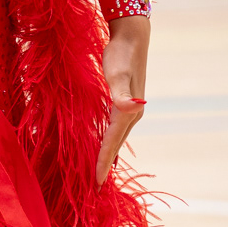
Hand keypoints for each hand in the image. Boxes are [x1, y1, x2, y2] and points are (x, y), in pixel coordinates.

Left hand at [97, 15, 149, 184]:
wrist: (132, 37)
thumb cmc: (120, 54)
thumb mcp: (117, 73)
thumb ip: (120, 92)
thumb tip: (128, 107)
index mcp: (128, 112)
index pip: (112, 144)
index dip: (103, 163)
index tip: (96, 183)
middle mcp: (132, 115)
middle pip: (116, 146)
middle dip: (106, 166)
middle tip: (95, 188)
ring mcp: (130, 110)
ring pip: (117, 139)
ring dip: (108, 156)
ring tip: (99, 173)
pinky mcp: (124, 104)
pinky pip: (115, 130)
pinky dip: (109, 142)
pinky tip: (103, 147)